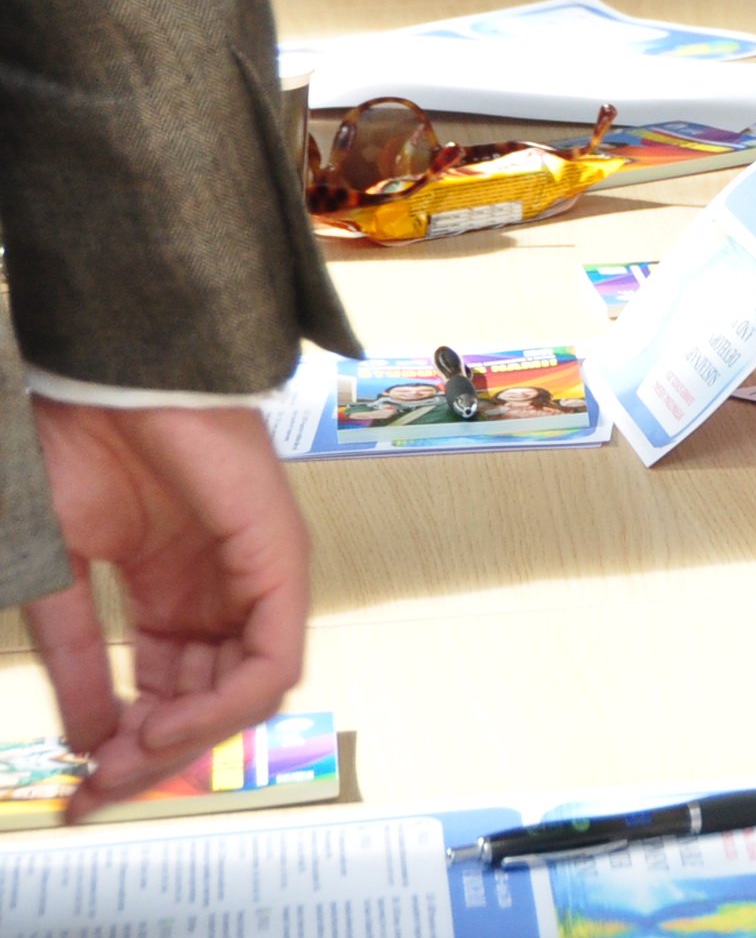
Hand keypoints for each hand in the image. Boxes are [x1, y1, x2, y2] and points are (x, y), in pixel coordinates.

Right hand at [22, 402, 310, 817]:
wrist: (103, 379)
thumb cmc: (76, 447)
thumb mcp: (61, 576)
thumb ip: (78, 658)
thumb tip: (92, 738)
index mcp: (173, 595)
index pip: (170, 693)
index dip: (131, 747)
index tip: (81, 789)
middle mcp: (221, 592)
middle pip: (211, 701)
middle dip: (157, 756)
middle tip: (100, 791)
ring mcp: (255, 574)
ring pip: (247, 691)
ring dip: (189, 740)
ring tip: (129, 763)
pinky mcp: (280, 558)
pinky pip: (272, 655)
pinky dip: (227, 703)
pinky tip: (169, 723)